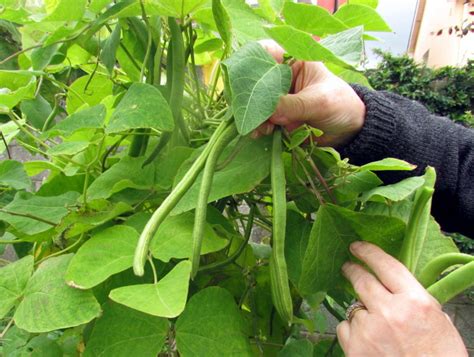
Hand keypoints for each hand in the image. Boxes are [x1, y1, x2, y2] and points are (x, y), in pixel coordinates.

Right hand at [257, 40, 365, 146]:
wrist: (349, 129)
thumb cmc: (341, 105)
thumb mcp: (319, 102)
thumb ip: (294, 105)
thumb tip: (270, 113)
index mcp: (295, 59)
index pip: (266, 53)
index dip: (252, 64)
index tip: (245, 84)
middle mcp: (283, 74)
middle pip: (256, 80)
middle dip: (252, 98)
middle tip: (254, 116)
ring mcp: (279, 94)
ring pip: (257, 101)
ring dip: (256, 116)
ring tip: (262, 130)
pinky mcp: (278, 112)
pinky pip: (262, 116)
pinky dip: (260, 125)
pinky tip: (261, 134)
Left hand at [337, 241, 466, 356]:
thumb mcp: (437, 320)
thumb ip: (412, 298)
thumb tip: (390, 283)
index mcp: (415, 301)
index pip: (386, 265)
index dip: (368, 252)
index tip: (357, 246)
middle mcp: (390, 312)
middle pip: (361, 279)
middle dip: (352, 270)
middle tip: (348, 267)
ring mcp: (369, 331)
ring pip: (352, 307)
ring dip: (360, 313)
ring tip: (377, 330)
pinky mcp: (355, 348)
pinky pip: (344, 328)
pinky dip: (352, 332)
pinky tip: (368, 342)